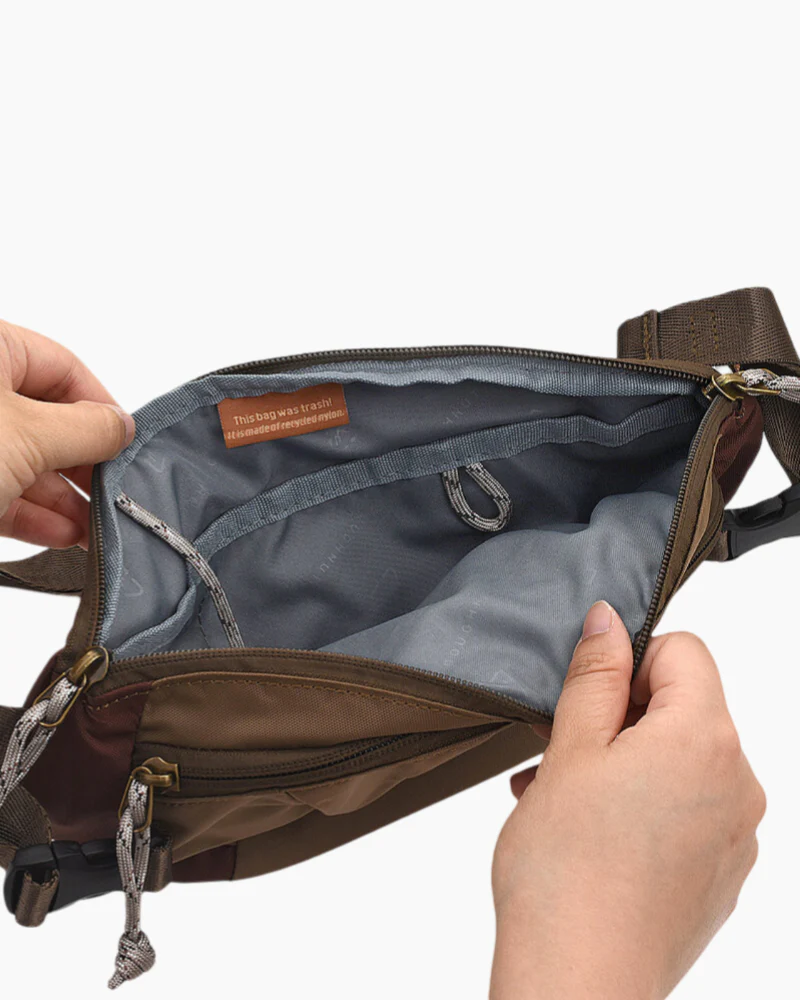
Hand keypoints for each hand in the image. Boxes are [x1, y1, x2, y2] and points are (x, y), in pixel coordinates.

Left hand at [0, 320, 133, 548]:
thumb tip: (123, 426)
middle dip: (84, 464)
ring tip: (98, 525)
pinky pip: (0, 491)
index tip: (127, 444)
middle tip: (117, 491)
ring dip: (65, 498)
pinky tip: (63, 535)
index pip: (62, 367)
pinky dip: (34, 515)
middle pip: (47, 420)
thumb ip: (87, 429)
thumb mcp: (28, 435)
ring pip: (25, 461)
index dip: (100, 407)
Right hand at [491, 603, 764, 999]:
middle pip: (684, 708)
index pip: (684, 651)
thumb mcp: (570, 751)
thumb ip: (595, 676)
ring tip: (564, 800)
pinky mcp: (723, 875)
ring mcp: (738, 835)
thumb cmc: (566, 871)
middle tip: (563, 752)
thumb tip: (611, 618)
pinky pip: (689, 811)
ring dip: (624, 764)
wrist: (580, 986)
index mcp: (706, 739)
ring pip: (681, 761)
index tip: (585, 698)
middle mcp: (740, 783)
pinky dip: (645, 806)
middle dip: (620, 717)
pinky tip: (593, 836)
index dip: (628, 662)